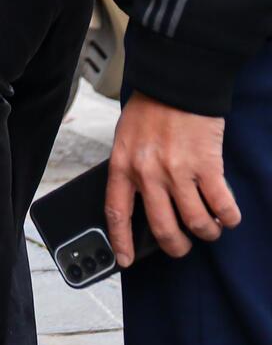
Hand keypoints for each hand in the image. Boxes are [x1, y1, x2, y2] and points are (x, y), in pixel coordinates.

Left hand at [105, 91, 240, 264]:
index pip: (117, 213)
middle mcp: (148, 173)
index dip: (121, 241)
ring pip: (196, 222)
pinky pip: (222, 206)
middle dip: (176, 246)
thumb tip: (143, 204)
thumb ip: (132, 170)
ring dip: (207, 231)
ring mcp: (178, 171)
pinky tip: (228, 214)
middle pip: (162, 227)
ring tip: (211, 227)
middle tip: (183, 246)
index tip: (125, 261)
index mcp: (122, 166)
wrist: (176, 83)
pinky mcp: (207, 165)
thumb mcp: (126, 140)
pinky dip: (228, 216)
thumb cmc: (151, 110)